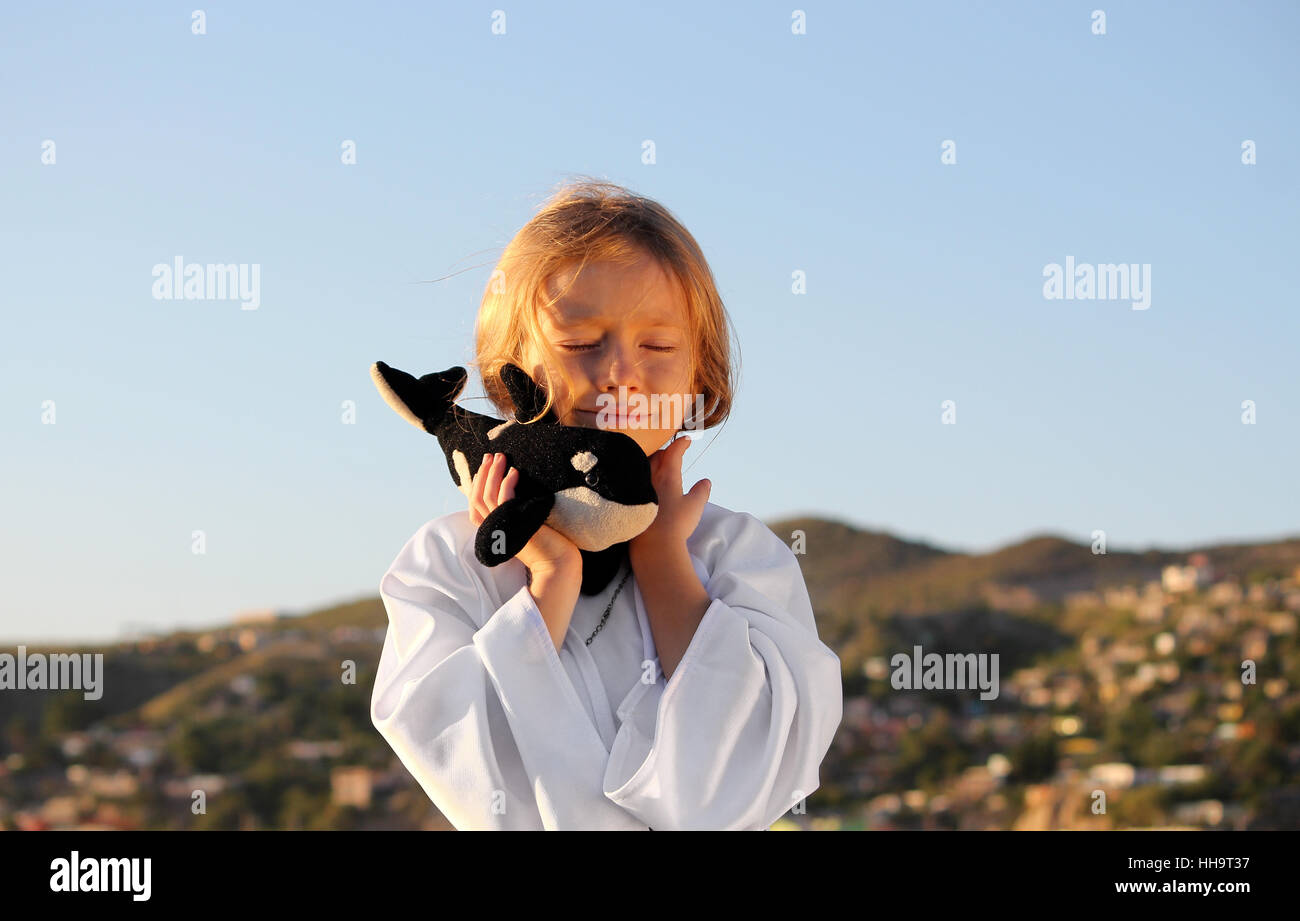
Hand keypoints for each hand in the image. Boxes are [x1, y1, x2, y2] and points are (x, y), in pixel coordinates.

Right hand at [469, 452, 580, 577]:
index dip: (477, 484)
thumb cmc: (547, 545)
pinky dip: (506, 482)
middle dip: (483, 473)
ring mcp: (502, 528)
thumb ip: (514, 513)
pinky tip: (514, 471)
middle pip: (477, 497)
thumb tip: (512, 491)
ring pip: (487, 496)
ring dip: (493, 473)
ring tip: (501, 457)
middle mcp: (493, 529)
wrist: (558, 564)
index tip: (485, 467)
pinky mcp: (514, 524)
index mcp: (492, 530)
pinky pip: (504, 499)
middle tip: (490, 456)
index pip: (475, 505)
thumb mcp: (524, 525)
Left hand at [630, 435, 709, 553]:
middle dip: (664, 451)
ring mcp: (639, 489)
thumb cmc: (676, 524)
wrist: (654, 546)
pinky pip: (636, 480)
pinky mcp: (631, 501)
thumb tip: (705, 481)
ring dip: (652, 461)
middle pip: (655, 456)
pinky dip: (642, 476)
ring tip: (658, 465)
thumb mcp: (694, 507)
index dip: (680, 444)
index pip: (673, 453)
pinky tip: (645, 484)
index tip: (686, 440)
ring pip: (643, 466)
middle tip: (672, 452)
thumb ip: (701, 492)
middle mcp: (651, 479)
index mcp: (667, 476)